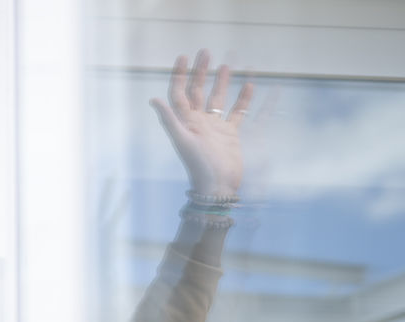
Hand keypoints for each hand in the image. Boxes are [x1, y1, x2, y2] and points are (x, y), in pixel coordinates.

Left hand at [149, 49, 252, 196]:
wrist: (217, 186)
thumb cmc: (199, 166)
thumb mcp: (183, 141)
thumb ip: (169, 120)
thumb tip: (154, 99)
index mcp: (185, 121)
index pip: (179, 93)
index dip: (179, 75)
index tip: (183, 56)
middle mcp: (198, 122)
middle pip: (197, 91)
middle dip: (200, 72)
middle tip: (205, 52)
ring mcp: (214, 127)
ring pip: (217, 98)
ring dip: (221, 81)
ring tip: (226, 64)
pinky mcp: (230, 134)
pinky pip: (237, 112)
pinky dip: (243, 99)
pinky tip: (250, 84)